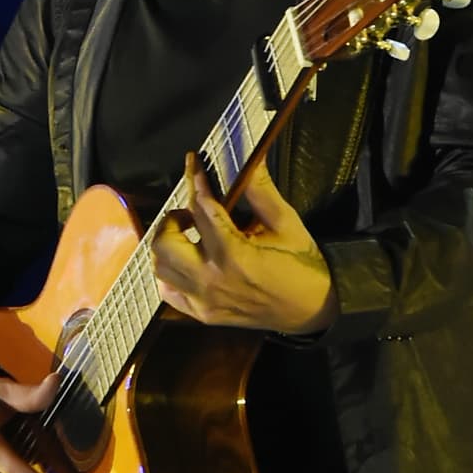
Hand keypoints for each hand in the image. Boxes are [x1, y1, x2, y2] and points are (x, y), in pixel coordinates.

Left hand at [152, 153, 337, 338]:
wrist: (311, 308)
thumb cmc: (300, 262)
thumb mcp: (285, 222)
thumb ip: (260, 189)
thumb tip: (249, 158)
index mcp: (234, 254)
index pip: (202, 208)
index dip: (195, 180)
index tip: (193, 163)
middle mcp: (212, 280)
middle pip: (165, 243)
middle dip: (172, 220)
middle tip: (189, 213)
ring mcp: (204, 301)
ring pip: (160, 268)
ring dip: (168, 245)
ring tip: (188, 236)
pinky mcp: (203, 314)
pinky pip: (168, 293)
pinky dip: (170, 274)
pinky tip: (186, 261)